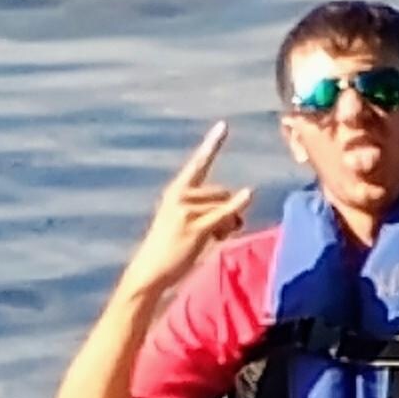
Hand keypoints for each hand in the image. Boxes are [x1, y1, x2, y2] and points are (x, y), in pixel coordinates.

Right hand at [122, 121, 248, 289]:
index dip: (212, 145)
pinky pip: (224, 213)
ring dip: (229, 223)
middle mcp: (180, 196)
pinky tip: (249, 194)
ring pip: (224, 206)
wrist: (149, 272)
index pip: (197, 164)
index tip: (224, 125)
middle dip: (227, 210)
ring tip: (215, 238)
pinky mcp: (196, 226)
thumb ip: (208, 213)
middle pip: (220, 193)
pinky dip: (237, 206)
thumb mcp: (184, 223)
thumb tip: (237, 214)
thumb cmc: (168, 251)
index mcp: (175, 192)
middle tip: (221, 232)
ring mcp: (187, 210)